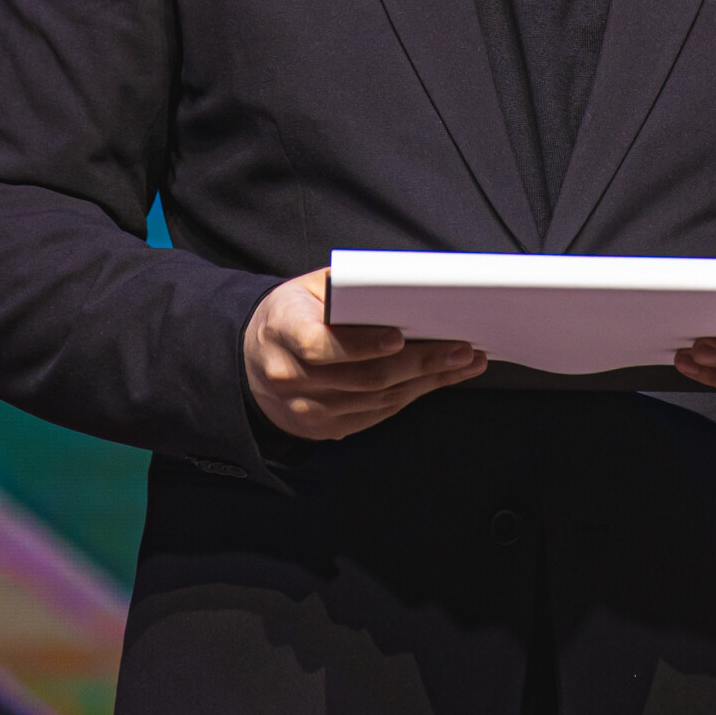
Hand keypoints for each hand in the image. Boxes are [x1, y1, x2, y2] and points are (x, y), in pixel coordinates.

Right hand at [244, 268, 486, 441]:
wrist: (252, 364)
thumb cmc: (290, 316)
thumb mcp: (304, 288)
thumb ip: (345, 287)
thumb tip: (400, 286)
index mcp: (282, 330)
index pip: (321, 344)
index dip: (361, 344)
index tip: (399, 336)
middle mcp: (290, 376)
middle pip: (362, 376)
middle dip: (419, 363)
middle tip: (460, 349)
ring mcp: (306, 409)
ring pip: (376, 399)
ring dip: (427, 382)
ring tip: (464, 363)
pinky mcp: (323, 428)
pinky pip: (376, 414)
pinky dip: (412, 396)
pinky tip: (439, 379)